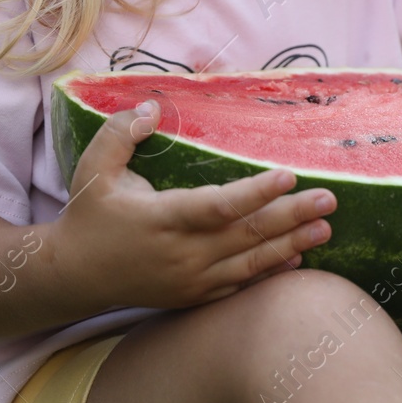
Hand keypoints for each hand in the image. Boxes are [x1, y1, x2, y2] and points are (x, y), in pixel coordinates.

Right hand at [52, 100, 337, 309]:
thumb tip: (150, 106)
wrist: (73, 276)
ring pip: (250, 262)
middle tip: (329, 199)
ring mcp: (191, 280)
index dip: (256, 192)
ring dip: (292, 244)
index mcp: (162, 219)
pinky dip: (270, 272)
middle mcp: (182, 254)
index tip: (289, 175)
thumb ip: (121, 133)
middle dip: (292, 216)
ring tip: (326, 227)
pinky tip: (297, 259)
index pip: (218, 206)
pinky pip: (240, 284)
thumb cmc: (88, 216)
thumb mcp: (93, 168)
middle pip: (247, 235)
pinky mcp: (194, 296)